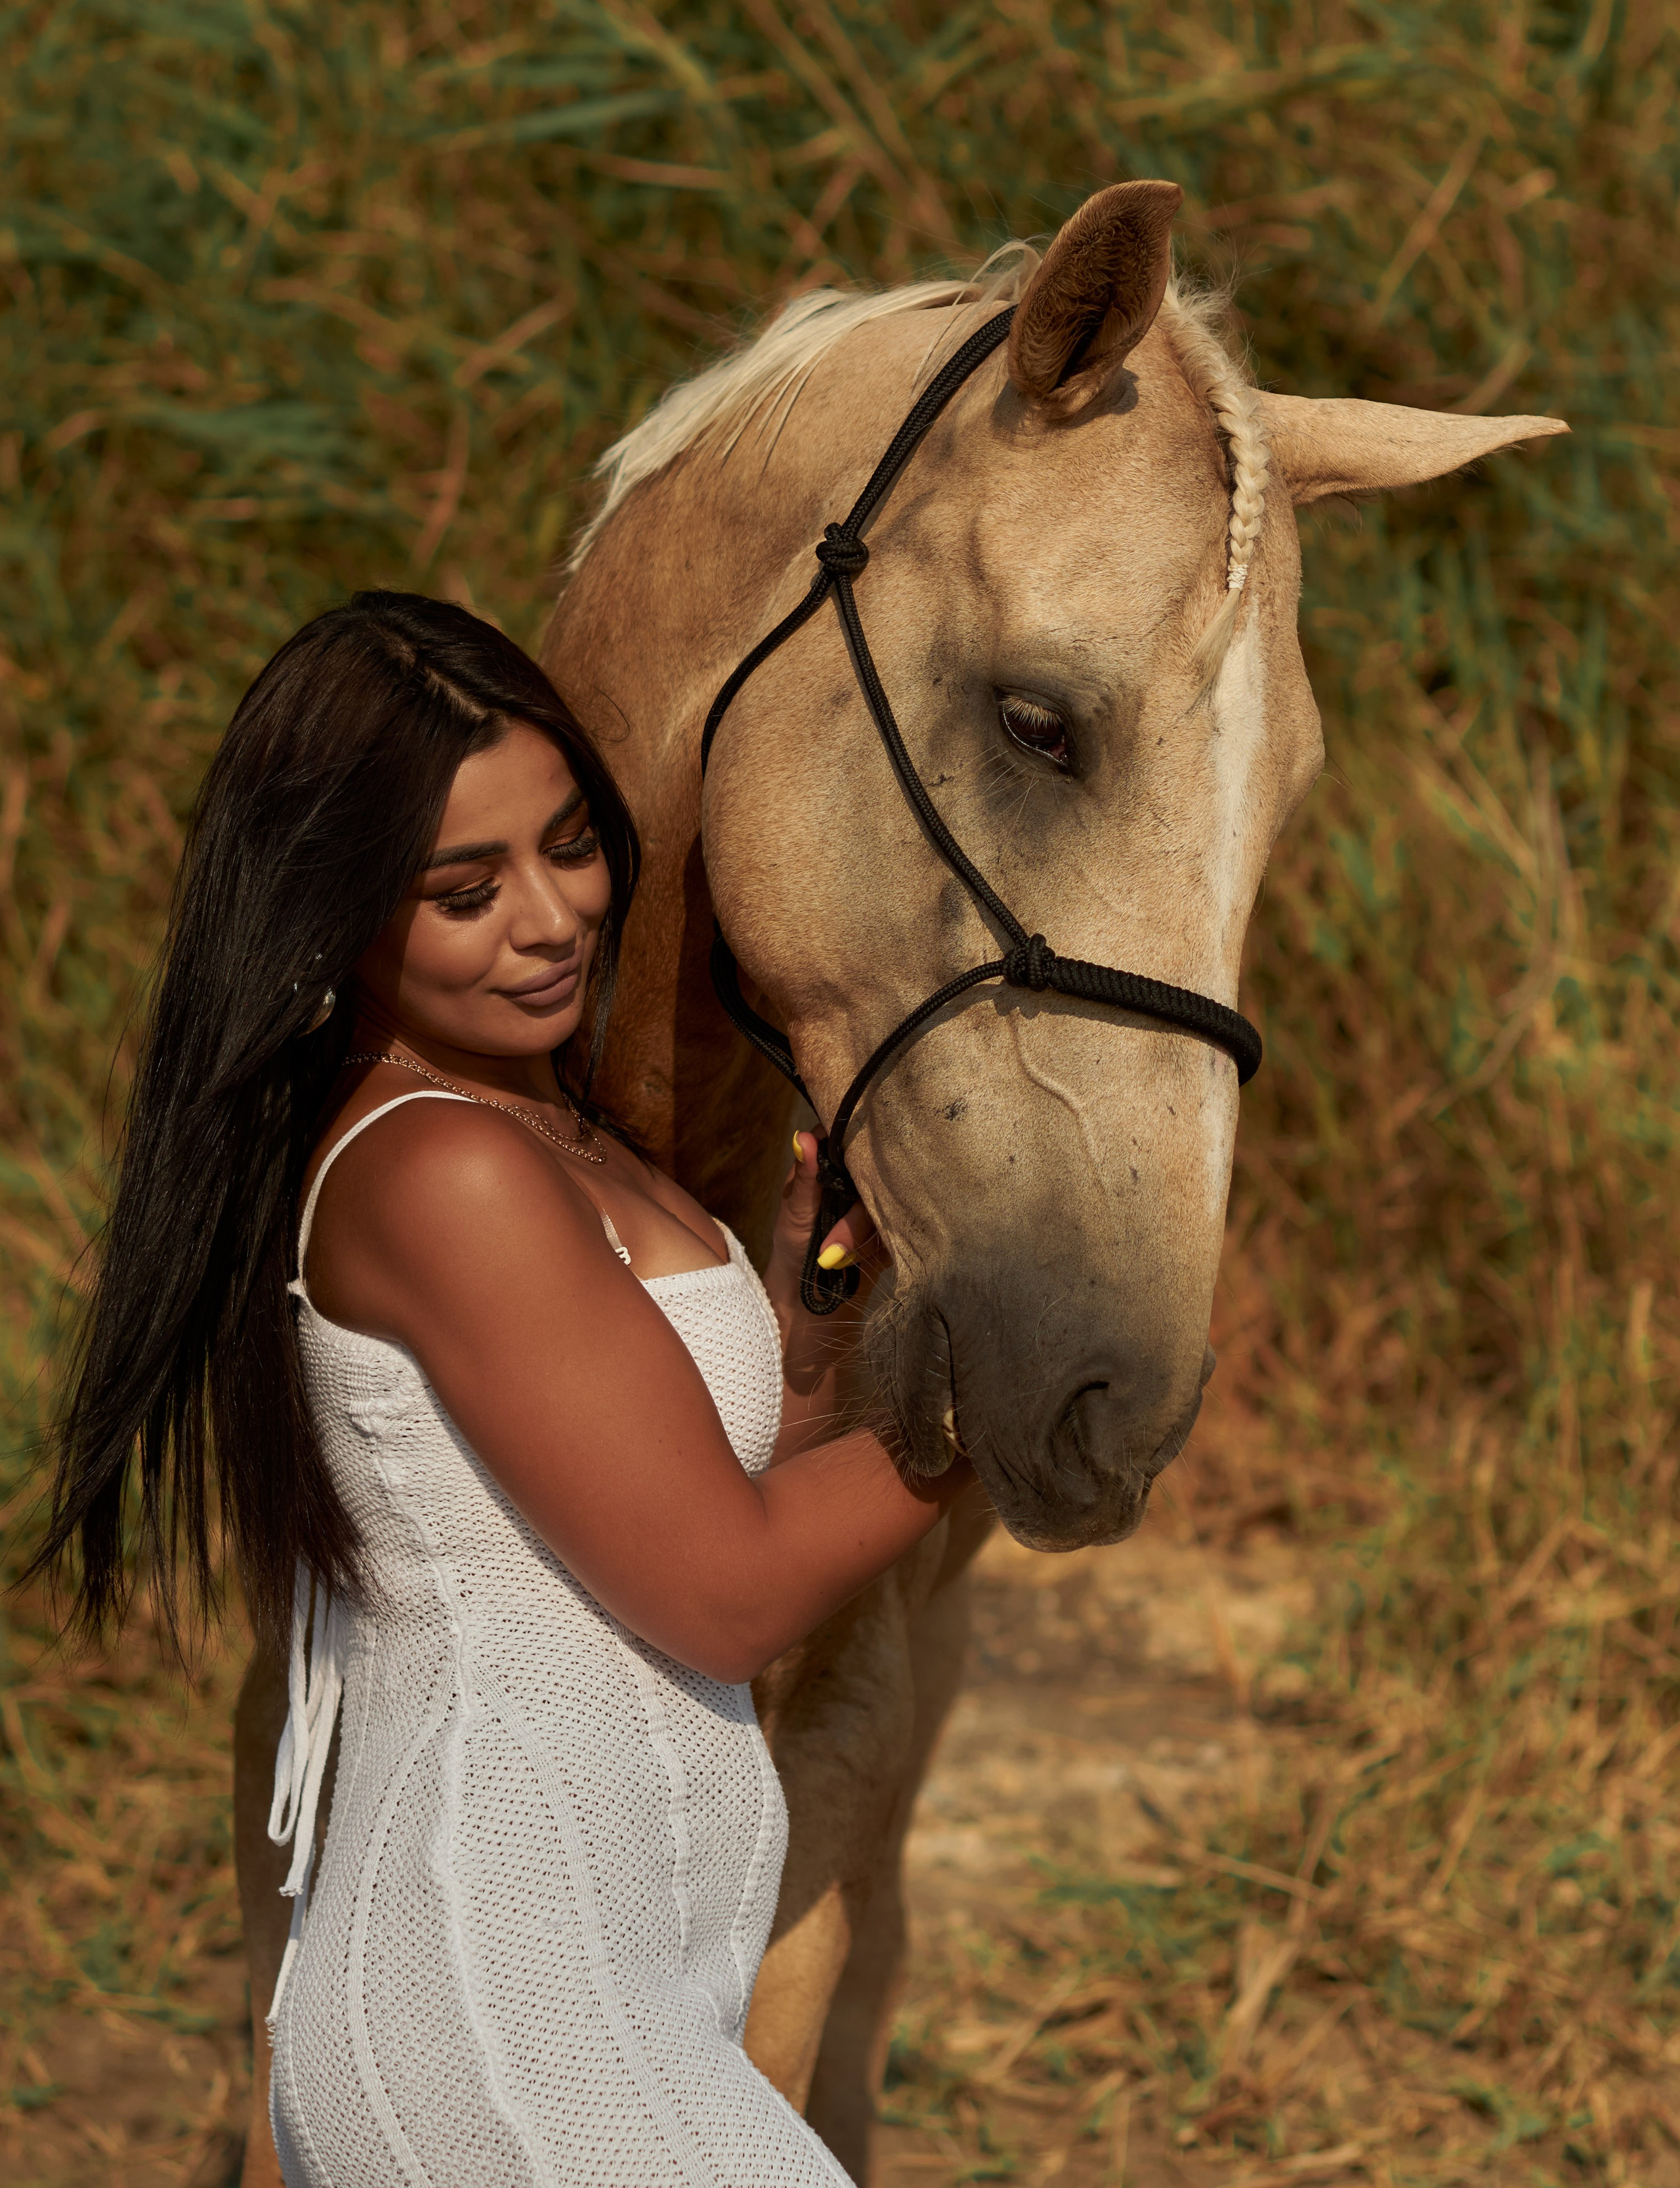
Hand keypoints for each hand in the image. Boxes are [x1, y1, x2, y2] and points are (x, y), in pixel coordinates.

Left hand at [765, 1131, 882, 1327]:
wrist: (810, 1297)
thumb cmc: (794, 1245)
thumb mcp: (795, 1211)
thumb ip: (805, 1176)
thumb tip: (803, 1137)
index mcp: (834, 1161)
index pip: (852, 1136)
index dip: (856, 1147)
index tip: (848, 1175)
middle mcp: (861, 1177)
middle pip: (876, 1174)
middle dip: (853, 1218)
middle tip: (828, 1250)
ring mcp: (881, 1202)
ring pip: (890, 1205)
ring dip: (860, 1238)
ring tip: (831, 1260)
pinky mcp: (896, 1229)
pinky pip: (901, 1230)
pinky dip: (875, 1248)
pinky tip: (854, 1262)